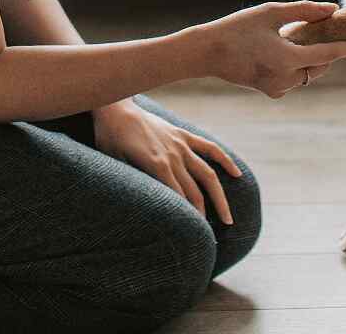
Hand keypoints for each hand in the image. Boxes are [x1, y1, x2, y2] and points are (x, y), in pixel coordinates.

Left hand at [94, 100, 241, 223]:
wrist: (115, 108)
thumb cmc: (109, 138)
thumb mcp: (114, 164)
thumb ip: (129, 182)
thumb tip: (136, 206)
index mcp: (156, 166)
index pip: (180, 199)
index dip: (189, 219)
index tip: (195, 237)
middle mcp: (173, 156)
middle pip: (195, 192)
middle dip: (204, 217)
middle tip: (210, 237)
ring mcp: (180, 145)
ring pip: (207, 174)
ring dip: (219, 198)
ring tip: (229, 218)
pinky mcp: (182, 135)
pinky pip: (208, 148)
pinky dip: (224, 160)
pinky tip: (237, 173)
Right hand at [198, 1, 345, 97]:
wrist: (206, 52)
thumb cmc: (237, 28)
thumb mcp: (270, 12)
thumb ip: (304, 11)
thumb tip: (333, 10)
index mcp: (287, 58)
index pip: (329, 54)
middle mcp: (285, 78)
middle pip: (319, 65)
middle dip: (323, 49)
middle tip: (318, 29)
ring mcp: (278, 88)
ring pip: (307, 73)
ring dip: (308, 57)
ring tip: (290, 37)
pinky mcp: (271, 91)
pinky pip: (293, 79)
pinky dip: (294, 65)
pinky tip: (278, 50)